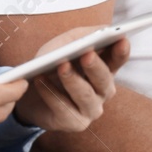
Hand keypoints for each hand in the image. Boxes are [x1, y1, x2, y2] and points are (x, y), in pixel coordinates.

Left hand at [12, 29, 131, 131]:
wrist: (29, 94)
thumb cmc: (51, 66)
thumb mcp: (64, 45)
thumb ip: (83, 36)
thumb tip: (103, 29)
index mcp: (104, 70)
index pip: (118, 60)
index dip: (121, 51)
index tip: (122, 40)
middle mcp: (102, 91)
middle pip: (104, 80)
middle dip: (96, 66)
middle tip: (87, 54)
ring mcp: (91, 109)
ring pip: (85, 95)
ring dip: (73, 80)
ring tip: (61, 66)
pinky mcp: (75, 123)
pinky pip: (64, 108)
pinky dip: (51, 93)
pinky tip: (41, 81)